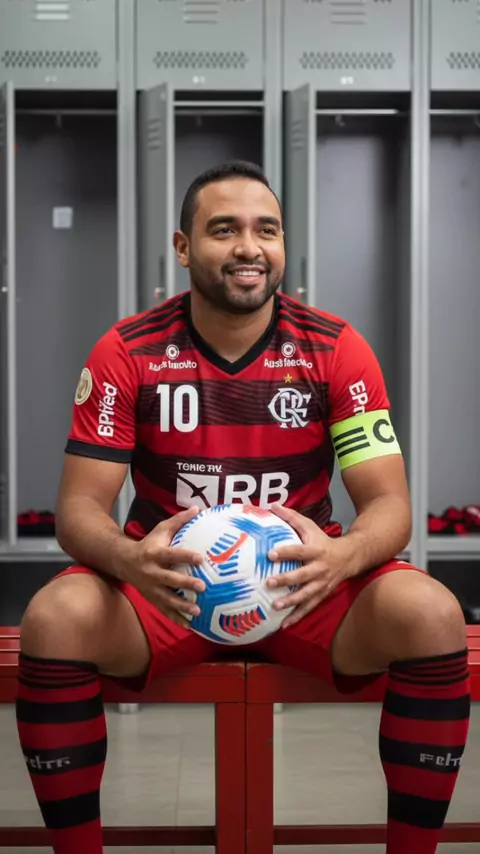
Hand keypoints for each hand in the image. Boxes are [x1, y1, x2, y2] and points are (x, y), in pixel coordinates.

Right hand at [126, 506, 205, 627]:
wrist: (124, 562)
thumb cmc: (149, 544)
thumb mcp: (160, 530)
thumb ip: (178, 521)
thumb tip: (197, 508)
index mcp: (155, 554)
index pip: (172, 555)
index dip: (186, 557)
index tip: (201, 558)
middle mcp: (152, 572)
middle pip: (169, 580)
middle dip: (185, 584)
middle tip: (202, 587)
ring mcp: (150, 588)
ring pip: (166, 599)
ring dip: (181, 606)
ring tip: (197, 611)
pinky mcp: (151, 599)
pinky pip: (164, 611)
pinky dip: (176, 619)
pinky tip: (190, 625)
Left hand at [266, 504, 349, 628]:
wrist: (349, 557)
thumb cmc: (323, 541)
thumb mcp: (310, 527)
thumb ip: (291, 517)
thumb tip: (272, 505)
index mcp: (316, 551)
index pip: (299, 551)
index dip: (286, 553)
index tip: (270, 554)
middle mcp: (319, 569)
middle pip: (302, 576)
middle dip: (286, 580)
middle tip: (269, 582)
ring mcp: (322, 584)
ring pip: (306, 595)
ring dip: (291, 602)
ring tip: (274, 606)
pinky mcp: (322, 595)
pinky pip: (309, 608)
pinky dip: (297, 616)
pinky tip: (283, 624)